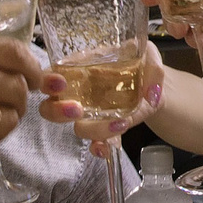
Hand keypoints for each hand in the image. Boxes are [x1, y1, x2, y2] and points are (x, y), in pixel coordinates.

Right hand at [50, 40, 163, 159]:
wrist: (155, 86)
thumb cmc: (140, 64)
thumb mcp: (147, 53)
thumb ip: (150, 63)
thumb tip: (152, 90)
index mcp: (80, 70)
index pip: (51, 75)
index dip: (48, 81)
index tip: (60, 82)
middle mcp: (79, 94)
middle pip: (50, 108)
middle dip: (58, 112)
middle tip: (76, 109)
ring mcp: (91, 115)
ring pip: (78, 128)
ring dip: (93, 130)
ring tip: (118, 124)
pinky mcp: (105, 130)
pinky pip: (97, 143)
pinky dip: (102, 148)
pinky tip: (110, 148)